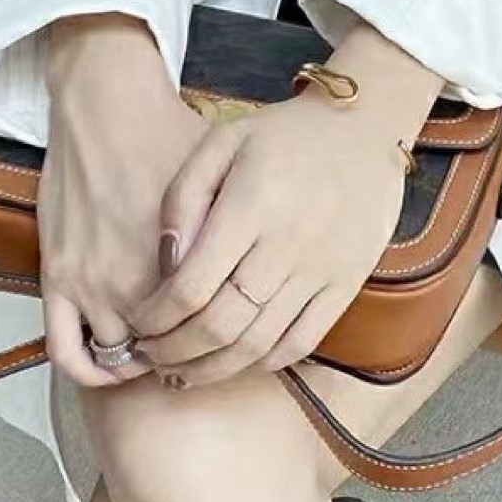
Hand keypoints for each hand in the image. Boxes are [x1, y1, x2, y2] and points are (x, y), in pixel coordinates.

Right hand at [38, 12, 209, 388]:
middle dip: (186, 361)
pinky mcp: (57, 278)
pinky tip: (109, 361)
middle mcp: (141, 278)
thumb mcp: (225, 179)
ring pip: (122, 360)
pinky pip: (66, 351)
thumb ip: (241, 232)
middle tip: (194, 358)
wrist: (107, 103)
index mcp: (190, 258)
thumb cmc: (169, 133)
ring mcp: (95, 283)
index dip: (224, 344)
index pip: (215, 330)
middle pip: (172, 350)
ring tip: (155, 354)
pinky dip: (89, 369)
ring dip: (139, 365)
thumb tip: (272, 267)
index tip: (228, 343)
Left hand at [128, 24, 442, 385]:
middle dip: (174, 352)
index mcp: (251, 205)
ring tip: (182, 373)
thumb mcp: (222, 143)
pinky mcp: (347, 284)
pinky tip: (236, 361)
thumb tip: (166, 266)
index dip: (155, 319)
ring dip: (212, 369)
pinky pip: (302, 342)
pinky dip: (263, 363)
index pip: (191, 287)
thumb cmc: (284, 135)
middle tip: (150, 357)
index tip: (136, 325)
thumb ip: (183, 199)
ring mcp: (322, 269)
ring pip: (258, 344)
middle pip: (221, 325)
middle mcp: (289, 243)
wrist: (365, 128)